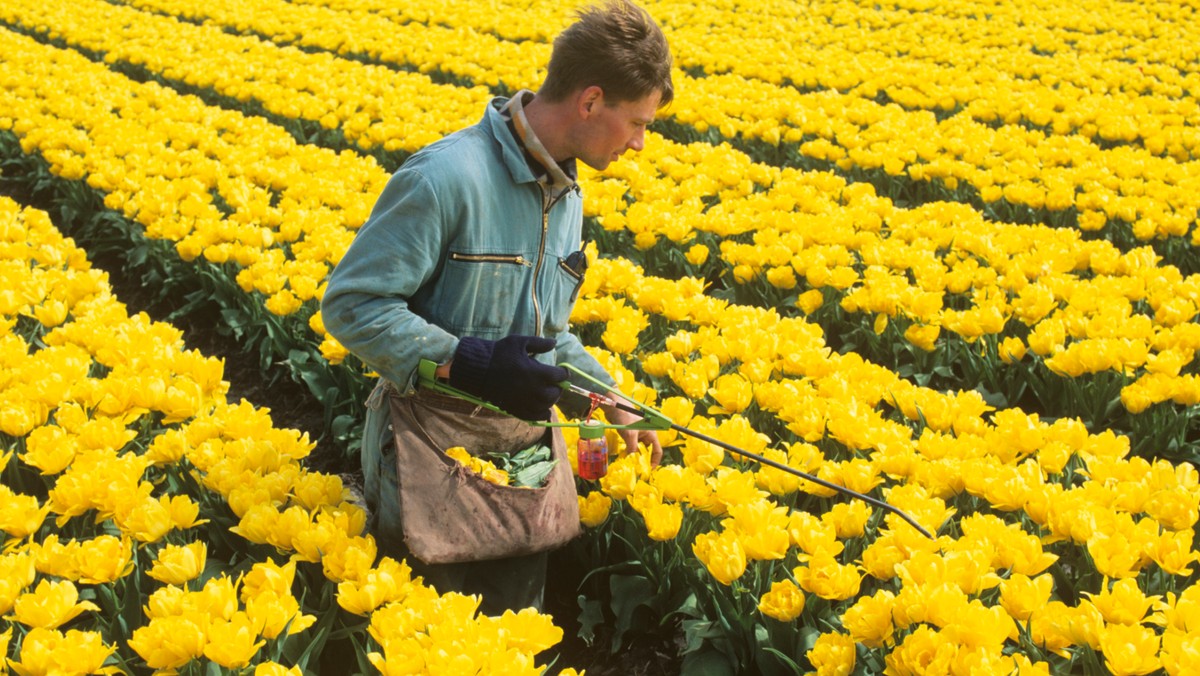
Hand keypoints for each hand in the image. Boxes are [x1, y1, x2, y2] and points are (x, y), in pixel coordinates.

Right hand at [448, 335, 567, 420]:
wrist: (478, 369)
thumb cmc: (499, 353)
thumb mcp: (520, 342)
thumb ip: (540, 343)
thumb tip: (555, 343)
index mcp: (537, 372)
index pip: (560, 376)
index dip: (564, 373)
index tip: (562, 371)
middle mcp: (534, 389)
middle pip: (555, 394)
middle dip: (558, 388)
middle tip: (555, 383)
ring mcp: (525, 401)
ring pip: (546, 406)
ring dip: (550, 400)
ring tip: (548, 394)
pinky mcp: (516, 409)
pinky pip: (534, 416)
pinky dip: (542, 414)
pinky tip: (544, 410)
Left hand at [602, 399, 662, 466]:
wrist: (615, 408)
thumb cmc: (626, 417)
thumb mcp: (630, 434)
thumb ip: (633, 448)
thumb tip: (633, 462)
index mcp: (651, 435)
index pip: (657, 451)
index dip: (654, 461)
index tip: (648, 470)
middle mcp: (646, 436)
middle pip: (648, 452)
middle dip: (644, 461)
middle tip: (638, 470)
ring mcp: (638, 436)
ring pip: (639, 451)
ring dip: (636, 458)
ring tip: (631, 466)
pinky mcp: (630, 436)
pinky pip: (632, 448)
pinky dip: (629, 453)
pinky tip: (625, 458)